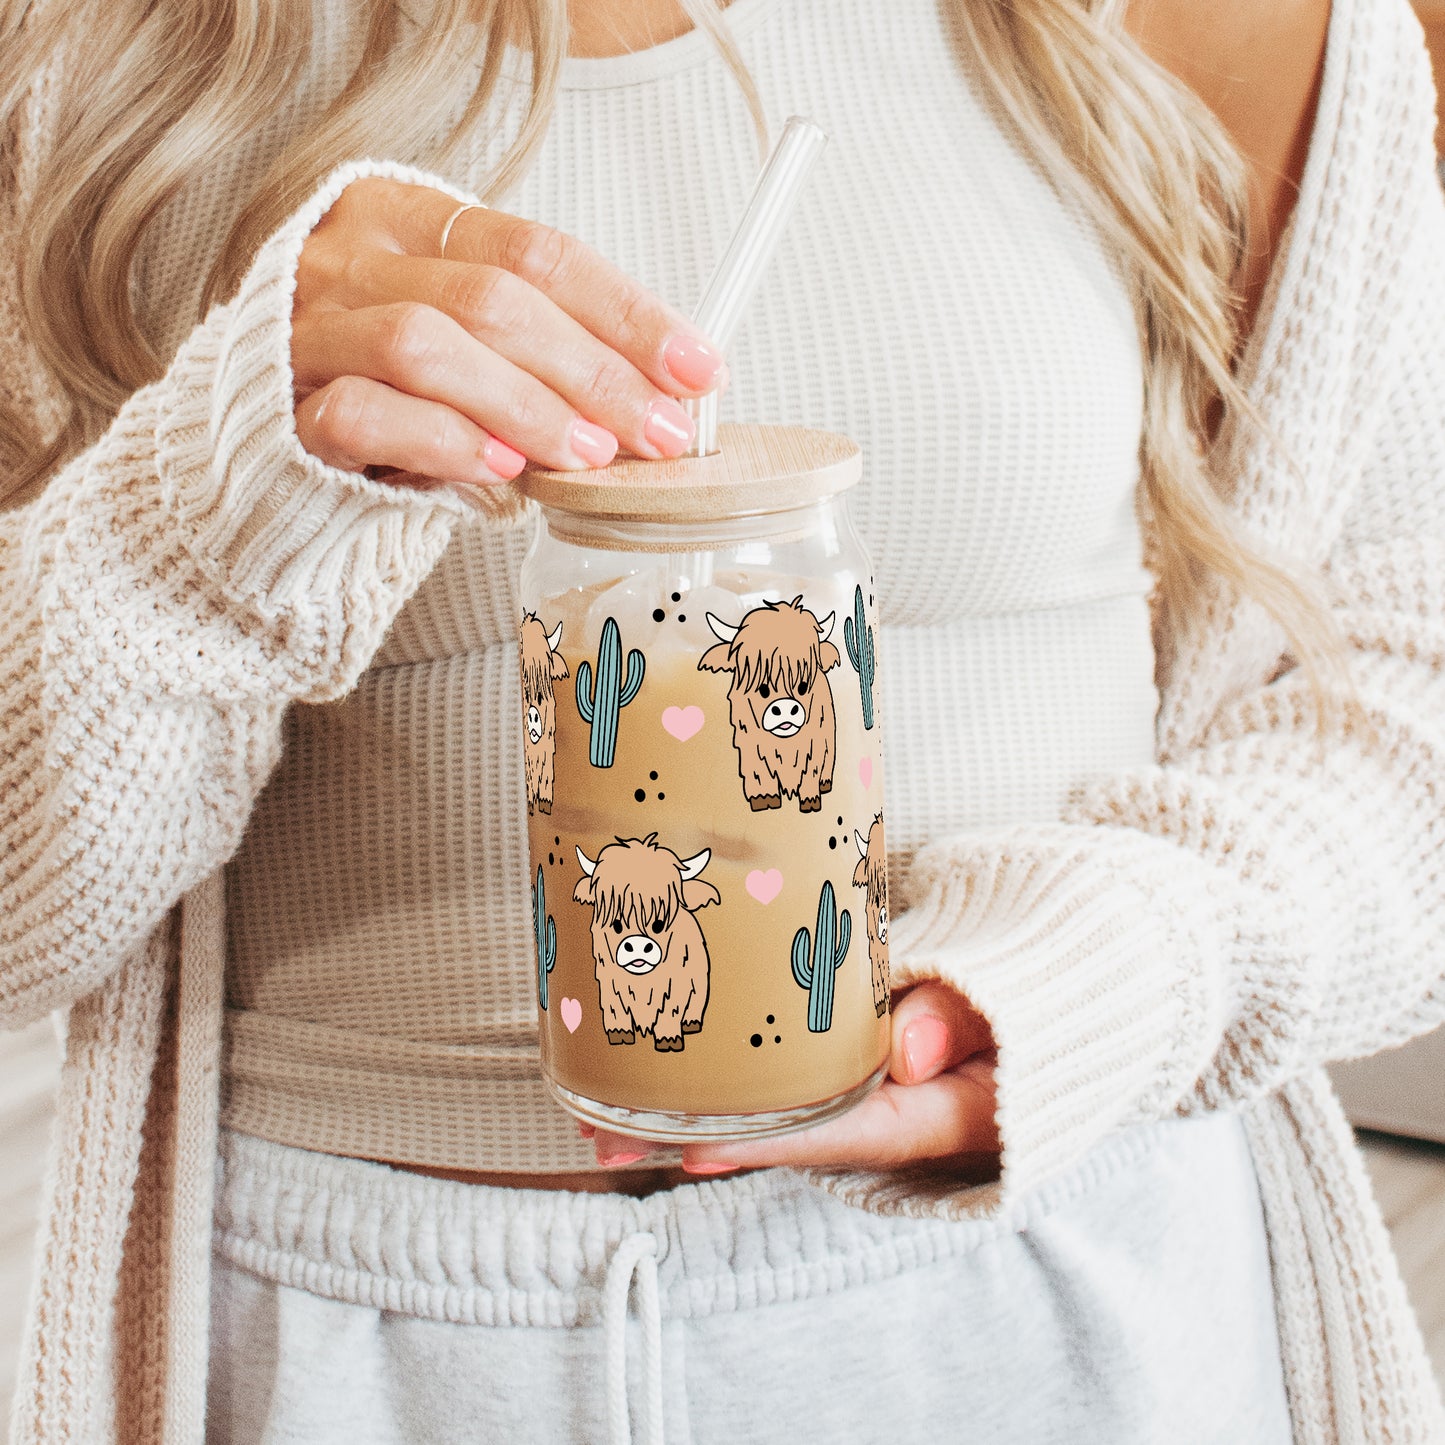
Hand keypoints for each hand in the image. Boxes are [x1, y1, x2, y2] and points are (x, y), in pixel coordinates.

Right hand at [291, 177, 726, 488]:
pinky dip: (444, 439)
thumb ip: (549, 341)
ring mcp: (311, 329)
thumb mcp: (473, 338)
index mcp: (408, 217)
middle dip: (593, 369)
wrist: (270, 432)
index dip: (626, 311)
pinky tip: (502, 467)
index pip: (537, 250)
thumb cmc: (396, 383)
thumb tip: (669, 386)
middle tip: (656, 431)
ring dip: (527, 403)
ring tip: (588, 453)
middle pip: (492, 296)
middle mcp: (354, 257)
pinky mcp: (286, 408)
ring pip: (426, 344)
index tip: (697, 367)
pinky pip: (362, 412)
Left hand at [585, 981, 1000, 1173]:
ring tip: (599, 1115)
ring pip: (771, 1114)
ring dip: (689, 1116)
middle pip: (786, 1137)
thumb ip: (965, 1015)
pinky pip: (784, 1081)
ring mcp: (870, 1094)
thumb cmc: (1036, 986)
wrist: (1059, 980)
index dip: (768, 1142)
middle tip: (605, 1137)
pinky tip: (660, 1074)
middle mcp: (894, 1116)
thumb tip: (908, 1050)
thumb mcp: (1020, 997)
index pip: (845, 1132)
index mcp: (939, 1112)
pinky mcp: (852, 1065)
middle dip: (696, 1140)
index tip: (693, 1145)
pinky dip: (727, 1082)